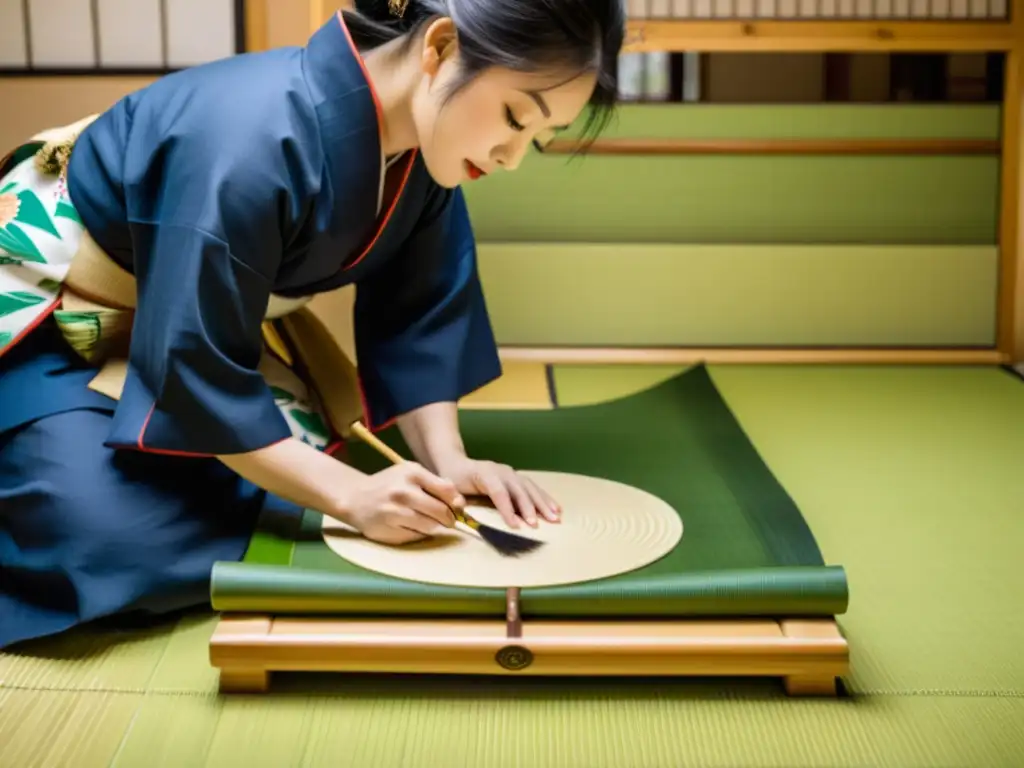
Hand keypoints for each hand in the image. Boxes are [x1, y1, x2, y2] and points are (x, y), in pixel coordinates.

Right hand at [335, 463, 464, 544]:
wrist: (355, 498)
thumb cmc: (388, 484)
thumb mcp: (410, 473)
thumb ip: (435, 483)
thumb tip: (459, 500)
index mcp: (412, 474)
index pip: (447, 491)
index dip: (457, 503)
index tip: (458, 508)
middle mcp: (403, 492)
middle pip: (441, 512)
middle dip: (449, 519)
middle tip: (449, 521)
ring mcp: (395, 513)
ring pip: (431, 527)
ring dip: (435, 527)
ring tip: (430, 522)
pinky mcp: (389, 531)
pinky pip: (416, 537)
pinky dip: (420, 534)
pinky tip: (412, 526)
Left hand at [438, 457, 560, 528]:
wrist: (456, 463)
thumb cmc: (452, 480)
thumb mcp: (449, 488)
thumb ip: (454, 497)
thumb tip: (460, 506)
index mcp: (485, 474)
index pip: (499, 492)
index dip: (507, 509)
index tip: (515, 526)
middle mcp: (502, 471)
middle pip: (519, 490)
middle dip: (529, 508)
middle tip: (537, 525)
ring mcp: (511, 473)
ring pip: (530, 488)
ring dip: (543, 504)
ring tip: (555, 518)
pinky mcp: (516, 477)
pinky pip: (533, 487)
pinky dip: (545, 498)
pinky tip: (556, 509)